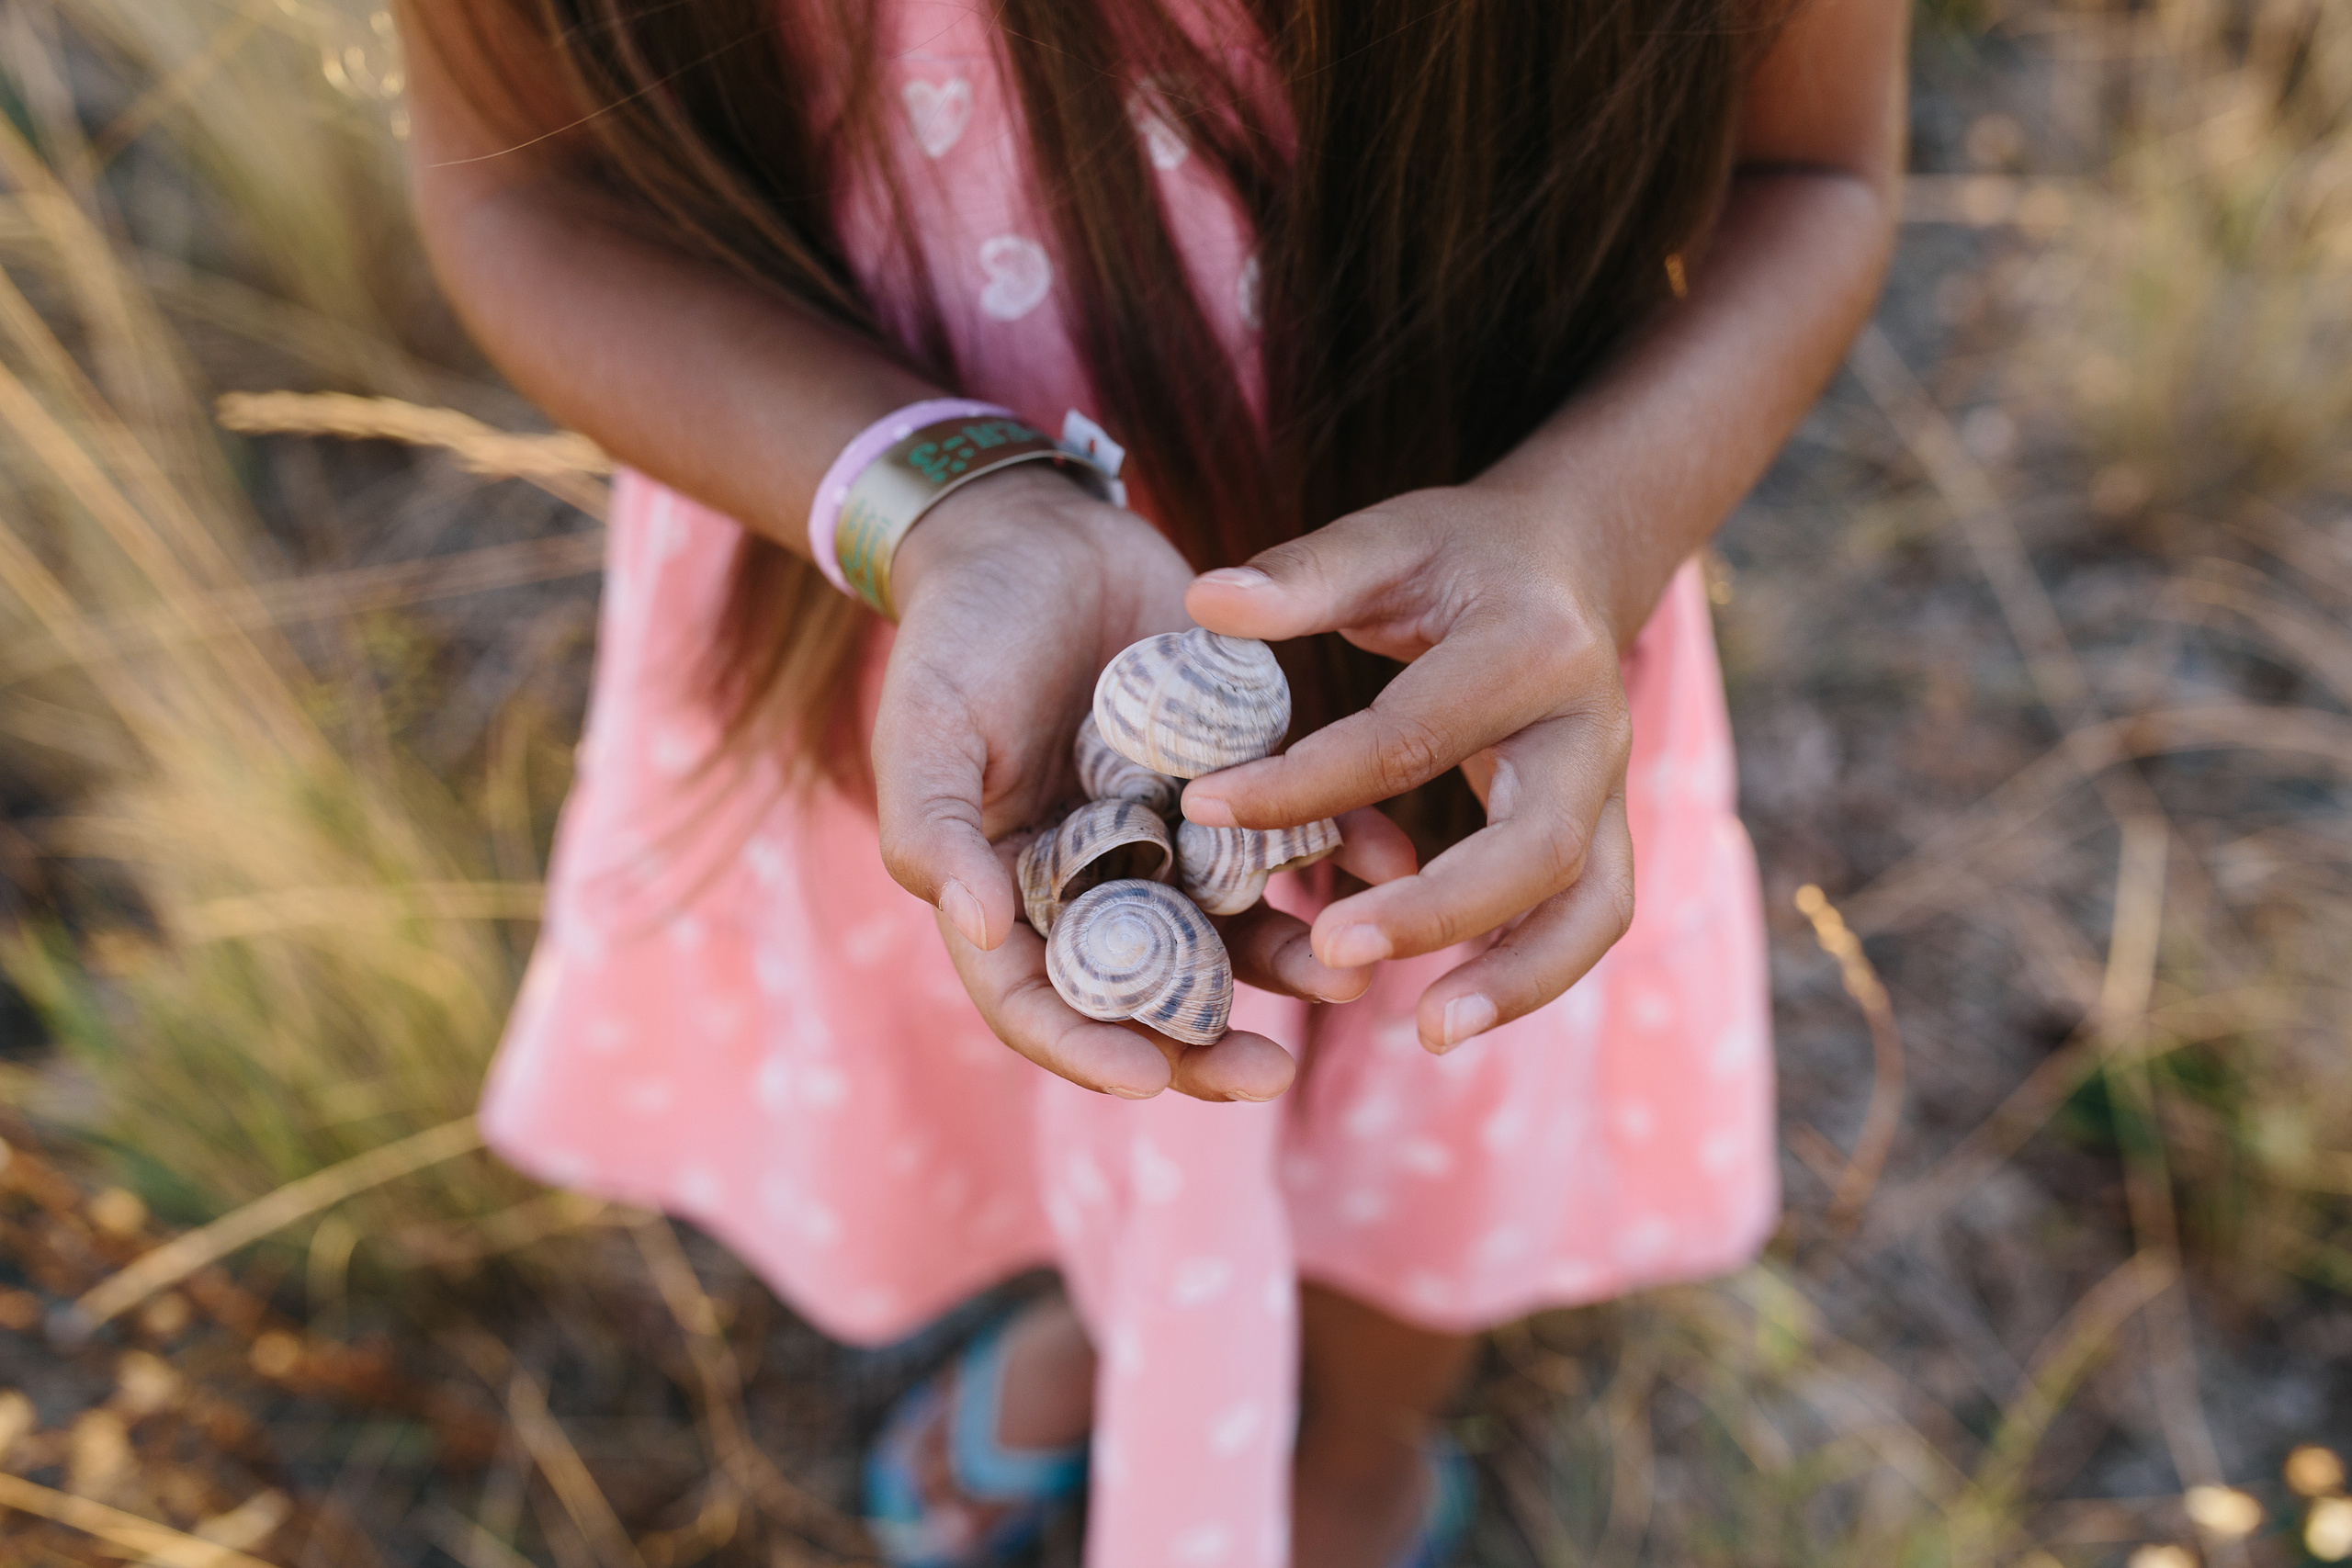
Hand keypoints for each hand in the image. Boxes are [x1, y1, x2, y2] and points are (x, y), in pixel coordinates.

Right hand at [874, 467, 1407, 1101]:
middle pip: (1153, 995)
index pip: (1041, 1002)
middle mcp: (1100, 886)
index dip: (1089, 1048)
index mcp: (1012, 895)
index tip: (1148, 1077)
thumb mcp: (924, 727)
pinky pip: (1296, 838)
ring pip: (1238, 930)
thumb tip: (981, 931)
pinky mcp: (1241, 781)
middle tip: (1268, 1072)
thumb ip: (934, 831)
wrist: (1037, 535)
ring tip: (1351, 978)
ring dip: (1294, 963)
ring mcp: (1175, 839)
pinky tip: (1390, 867)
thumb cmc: (959, 637)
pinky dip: (1343, 858)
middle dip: (1208, 1045)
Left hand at [1180, 481, 1640, 1053]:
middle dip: (1436, 907)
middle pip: (1535, 841)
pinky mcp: (1608, 830)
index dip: (1305, 781)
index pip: (1409, 734)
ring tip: (1429, 1034)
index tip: (1202, 809)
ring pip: (1592, 902)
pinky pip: (1592, 920)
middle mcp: (1591, 725)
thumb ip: (1303, 575)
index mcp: (1529, 645)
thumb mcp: (1388, 541)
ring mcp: (1612, 787)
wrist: (1572, 561)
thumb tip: (1205, 600)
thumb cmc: (1459, 556)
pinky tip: (1449, 1021)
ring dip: (1518, 977)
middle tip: (1330, 947)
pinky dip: (1533, 977)